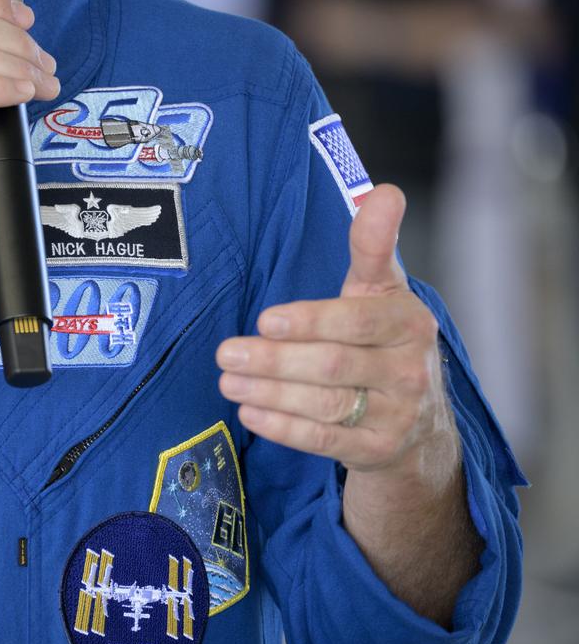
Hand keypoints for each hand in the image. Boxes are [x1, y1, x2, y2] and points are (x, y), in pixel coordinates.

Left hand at [216, 185, 457, 487]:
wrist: (419, 423)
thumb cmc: (383, 341)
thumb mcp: (381, 291)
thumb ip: (374, 245)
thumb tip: (385, 191)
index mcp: (408, 323)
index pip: (357, 322)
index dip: (311, 321)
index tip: (266, 319)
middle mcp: (410, 370)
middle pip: (333, 365)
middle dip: (274, 360)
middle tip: (226, 352)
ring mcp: (398, 415)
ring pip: (326, 405)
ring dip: (270, 393)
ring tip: (228, 380)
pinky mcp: (379, 451)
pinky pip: (326, 441)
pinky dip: (285, 428)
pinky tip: (250, 412)